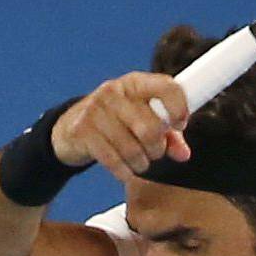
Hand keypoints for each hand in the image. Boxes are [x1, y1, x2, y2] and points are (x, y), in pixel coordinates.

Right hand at [51, 73, 190, 185]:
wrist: (71, 128)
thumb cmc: (116, 123)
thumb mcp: (143, 120)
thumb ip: (168, 135)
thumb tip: (184, 154)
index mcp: (135, 83)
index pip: (166, 87)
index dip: (179, 109)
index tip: (180, 124)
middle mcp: (115, 92)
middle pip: (151, 129)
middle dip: (158, 149)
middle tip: (154, 152)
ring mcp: (96, 110)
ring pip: (134, 150)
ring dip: (141, 163)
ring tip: (139, 162)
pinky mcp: (83, 131)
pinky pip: (114, 161)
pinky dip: (125, 172)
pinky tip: (126, 172)